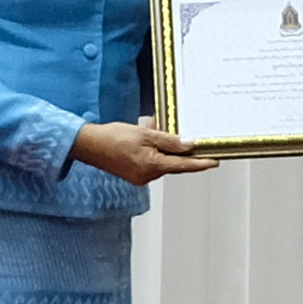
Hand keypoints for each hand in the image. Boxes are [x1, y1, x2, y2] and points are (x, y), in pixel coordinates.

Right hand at [70, 121, 217, 185]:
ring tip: (151, 127)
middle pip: (172, 162)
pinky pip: (150, 161)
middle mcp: (148, 176)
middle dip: (174, 146)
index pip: (184, 166)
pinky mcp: (133, 173)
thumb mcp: (145, 134)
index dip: (200, 163)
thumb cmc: (113, 138)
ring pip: (160, 160)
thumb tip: (188, 145)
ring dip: (160, 145)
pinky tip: (144, 135)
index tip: (214, 161)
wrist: (88, 145)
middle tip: (176, 131)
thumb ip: (169, 141)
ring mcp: (140, 176)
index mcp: (153, 166)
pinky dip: (151, 149)